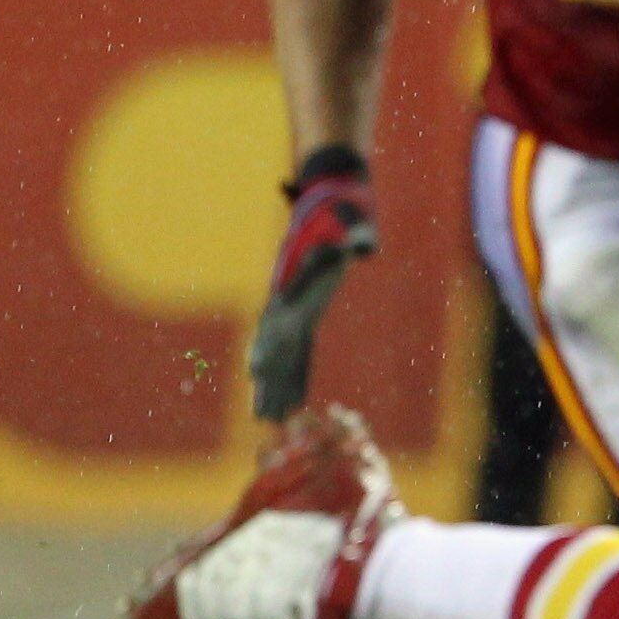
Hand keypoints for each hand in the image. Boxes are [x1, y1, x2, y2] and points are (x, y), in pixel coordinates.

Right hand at [248, 148, 374, 423]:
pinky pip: (300, 351)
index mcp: (294, 282)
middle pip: (274, 347)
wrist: (331, 197)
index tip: (256, 369)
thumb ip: (356, 233)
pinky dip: (296, 376)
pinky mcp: (308, 312)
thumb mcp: (351, 217)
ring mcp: (295, 308)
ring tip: (267, 421)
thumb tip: (363, 248)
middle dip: (268, 381)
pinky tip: (293, 402)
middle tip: (262, 416)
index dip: (268, 346)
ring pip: (282, 355)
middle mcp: (288, 300)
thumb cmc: (342, 207)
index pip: (278, 319)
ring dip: (276, 387)